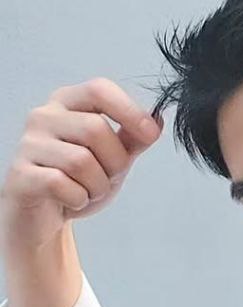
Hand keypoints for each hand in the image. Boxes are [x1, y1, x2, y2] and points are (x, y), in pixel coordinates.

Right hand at [0, 78, 161, 256]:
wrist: (44, 215)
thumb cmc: (77, 180)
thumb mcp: (112, 157)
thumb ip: (132, 139)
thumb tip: (157, 120)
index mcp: (67, 104)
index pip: (99, 90)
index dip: (130, 110)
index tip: (150, 134)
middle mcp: (43, 117)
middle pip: (96, 129)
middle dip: (115, 162)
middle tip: (108, 177)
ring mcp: (28, 145)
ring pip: (81, 161)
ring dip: (97, 186)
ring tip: (88, 190)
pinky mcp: (20, 174)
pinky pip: (62, 185)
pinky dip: (78, 199)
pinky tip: (72, 200)